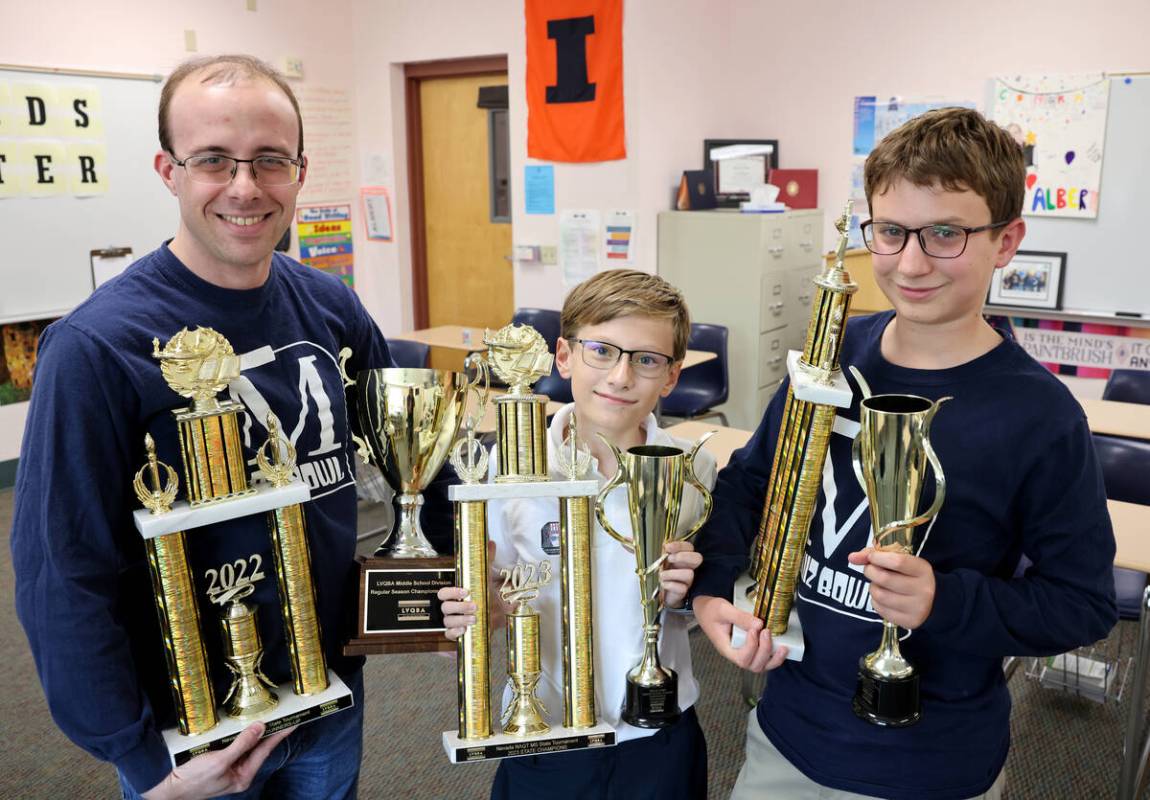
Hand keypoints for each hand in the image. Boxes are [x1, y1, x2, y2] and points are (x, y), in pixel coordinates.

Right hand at [141, 722, 292, 799]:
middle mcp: (239, 772)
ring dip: (252, 731)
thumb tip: (260, 728)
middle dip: (268, 731)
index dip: (279, 735)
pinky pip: (234, 745)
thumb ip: (241, 744)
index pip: (265, 750)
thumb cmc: (192, 780)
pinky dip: (238, 735)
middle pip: (258, 747)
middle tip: (281, 715)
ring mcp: (229, 767)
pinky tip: (241, 726)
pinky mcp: (219, 761)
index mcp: (243, 776)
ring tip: (265, 716)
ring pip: (246, 745)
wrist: (169, 787)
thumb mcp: (219, 761)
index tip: (292, 723)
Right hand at [437, 541, 508, 640]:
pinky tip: (465, 630)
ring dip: (460, 620)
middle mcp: (452, 608)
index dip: (452, 592)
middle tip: (475, 606)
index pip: (443, 593)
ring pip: (448, 621)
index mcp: (456, 595)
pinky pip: (449, 635)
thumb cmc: (488, 596)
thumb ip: (488, 560)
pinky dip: (455, 633)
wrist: (497, 614)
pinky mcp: (458, 633)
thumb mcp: (489, 579)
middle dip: (459, 607)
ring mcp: (453, 621)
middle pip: (445, 607)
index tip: (466, 591)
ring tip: (475, 618)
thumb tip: (490, 542)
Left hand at [660, 540, 701, 608]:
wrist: (660, 594)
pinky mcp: (684, 593)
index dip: (679, 545)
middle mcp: (690, 568)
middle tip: (669, 559)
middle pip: (697, 558)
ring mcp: (689, 581)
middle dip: (682, 557)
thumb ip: (665, 554)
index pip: (689, 547)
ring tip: (662, 575)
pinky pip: (682, 588)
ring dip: (672, 573)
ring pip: (689, 574)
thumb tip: (665, 546)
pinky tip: (664, 584)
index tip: (667, 547)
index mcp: (685, 558)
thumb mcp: (662, 562)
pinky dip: (670, 585)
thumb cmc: (663, 575)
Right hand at [693, 595, 787, 672]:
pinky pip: (764, 660)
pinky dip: (775, 657)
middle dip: (764, 650)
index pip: (741, 658)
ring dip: (774, 659)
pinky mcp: (750, 648)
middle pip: (753, 665)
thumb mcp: (722, 609)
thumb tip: (759, 624)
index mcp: (726, 648)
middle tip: (766, 631)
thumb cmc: (711, 610)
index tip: (754, 630)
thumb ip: (740, 617)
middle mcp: (735, 654)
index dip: (752, 647)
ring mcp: (743, 653)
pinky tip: (783, 647)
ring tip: (782, 646)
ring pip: (761, 666)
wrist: (707, 610)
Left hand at [847, 547, 935, 628]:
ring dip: (872, 587)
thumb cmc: (911, 576)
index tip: (872, 557)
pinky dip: (875, 601)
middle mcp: (923, 590)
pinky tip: (883, 597)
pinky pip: (880, 609)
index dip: (878, 557)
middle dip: (870, 571)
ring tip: (878, 584)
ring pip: (880, 595)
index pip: (897, 561)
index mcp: (923, 570)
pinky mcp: (909, 622)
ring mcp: (917, 608)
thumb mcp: (901, 560)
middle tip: (871, 570)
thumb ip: (876, 554)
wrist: (934, 601)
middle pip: (885, 579)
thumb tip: (852, 557)